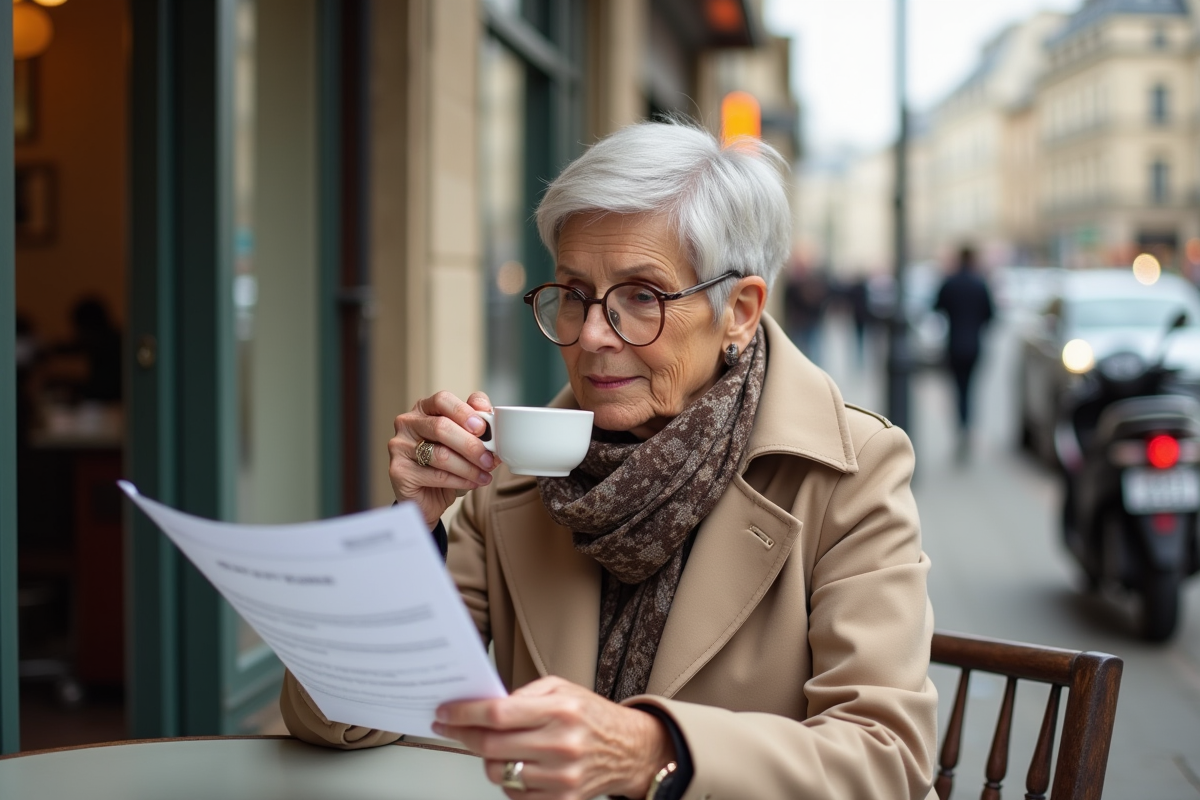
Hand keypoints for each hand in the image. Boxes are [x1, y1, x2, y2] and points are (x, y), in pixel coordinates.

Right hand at [388, 391, 497, 527]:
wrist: (430, 497)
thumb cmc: (448, 463)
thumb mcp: (465, 439)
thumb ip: (475, 421)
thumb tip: (488, 412)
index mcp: (424, 409)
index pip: (442, 400)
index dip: (464, 412)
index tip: (483, 429)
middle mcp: (407, 424)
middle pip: (441, 427)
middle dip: (471, 445)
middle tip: (489, 459)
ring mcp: (399, 447)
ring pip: (440, 454)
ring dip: (469, 467)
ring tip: (485, 474)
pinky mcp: (399, 471)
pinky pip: (436, 476)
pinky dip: (460, 481)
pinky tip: (473, 483)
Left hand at [431, 676, 674, 799]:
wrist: (627, 749)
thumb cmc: (591, 716)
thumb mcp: (562, 688)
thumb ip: (524, 694)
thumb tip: (484, 703)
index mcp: (561, 710)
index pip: (498, 714)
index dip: (465, 714)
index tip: (445, 713)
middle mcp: (561, 744)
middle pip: (492, 745)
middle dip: (463, 735)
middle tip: (451, 726)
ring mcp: (561, 776)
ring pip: (498, 771)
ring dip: (487, 758)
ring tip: (497, 745)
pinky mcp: (561, 799)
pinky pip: (513, 793)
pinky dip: (507, 778)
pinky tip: (517, 764)